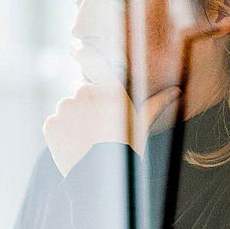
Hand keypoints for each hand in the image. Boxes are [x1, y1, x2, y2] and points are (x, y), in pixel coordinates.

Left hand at [43, 45, 180, 175]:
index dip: (81, 51)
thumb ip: (157, 102)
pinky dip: (61, 132)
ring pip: (66, 106)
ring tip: (87, 138)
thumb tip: (179, 91)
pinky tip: (75, 144)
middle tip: (96, 124)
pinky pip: (54, 123)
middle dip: (84, 101)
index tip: (75, 45)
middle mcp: (84, 92)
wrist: (103, 183)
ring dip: (73, 117)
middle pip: (78, 87)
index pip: (89, 57)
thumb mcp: (143, 124)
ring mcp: (65, 108)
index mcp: (108, 88)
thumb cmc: (128, 148)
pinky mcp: (51, 124)